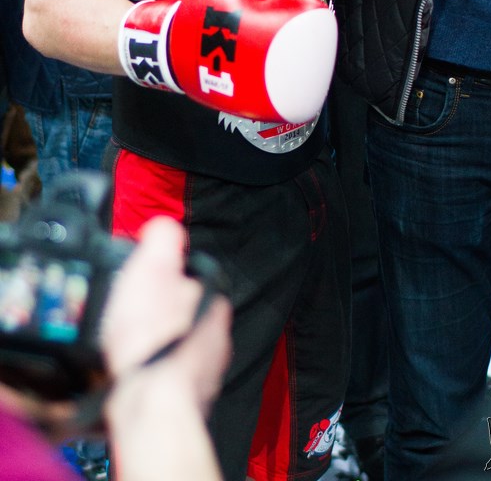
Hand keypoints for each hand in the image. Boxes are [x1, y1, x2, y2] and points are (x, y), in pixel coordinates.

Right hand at [101, 216, 230, 412]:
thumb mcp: (153, 267)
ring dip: (157, 350)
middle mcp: (217, 343)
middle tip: (132, 322)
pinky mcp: (186, 406)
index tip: (144, 288)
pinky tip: (133, 376)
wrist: (149, 407)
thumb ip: (163, 240)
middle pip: (187, 321)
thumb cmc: (151, 339)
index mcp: (215, 307)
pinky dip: (152, 379)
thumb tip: (164, 227)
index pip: (195, 284)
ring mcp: (205, 378)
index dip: (167, 283)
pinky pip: (168, 384)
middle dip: (162, 319)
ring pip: (179, 354)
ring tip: (128, 350)